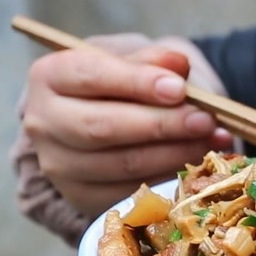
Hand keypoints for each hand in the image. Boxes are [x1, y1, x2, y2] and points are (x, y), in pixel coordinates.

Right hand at [22, 32, 233, 217]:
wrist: (117, 112)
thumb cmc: (128, 78)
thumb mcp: (139, 57)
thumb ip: (154, 59)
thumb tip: (176, 65)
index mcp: (49, 75)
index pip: (90, 76)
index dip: (137, 83)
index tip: (179, 88)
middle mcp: (43, 123)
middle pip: (102, 127)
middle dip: (161, 125)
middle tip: (205, 119)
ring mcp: (59, 166)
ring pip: (120, 165)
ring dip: (174, 153)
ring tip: (213, 139)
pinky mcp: (81, 198)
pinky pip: (130, 193)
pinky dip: (169, 179)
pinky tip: (199, 165)